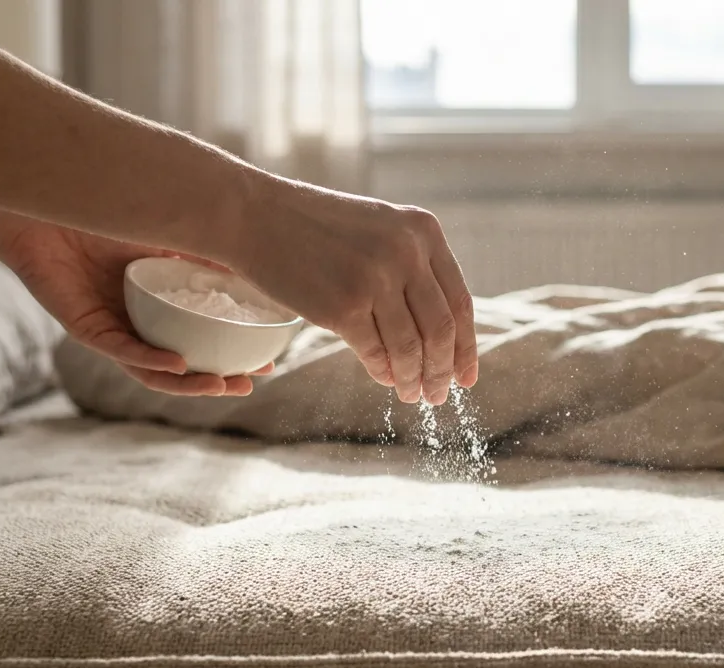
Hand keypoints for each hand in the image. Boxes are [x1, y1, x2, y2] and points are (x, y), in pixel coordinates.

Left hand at [0, 224, 272, 395]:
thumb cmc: (105, 215)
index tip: (268, 363)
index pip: (202, 341)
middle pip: (182, 366)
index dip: (234, 356)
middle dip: (217, 381)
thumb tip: (260, 263)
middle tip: (249, 385)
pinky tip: (178, 363)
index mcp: (158, 307)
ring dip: (188, 383)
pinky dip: (151, 360)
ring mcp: (112, 329)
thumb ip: (209, 250)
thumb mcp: (172, 233)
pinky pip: (122, 351)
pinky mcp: (86, 328)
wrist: (49, 204)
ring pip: (152, 371)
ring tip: (220, 385)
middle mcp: (137, 324)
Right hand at [228, 179, 477, 405]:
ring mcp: (376, 279)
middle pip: (442, 330)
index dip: (467, 346)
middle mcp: (407, 253)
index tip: (467, 377)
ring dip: (413, 378)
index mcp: (424, 231)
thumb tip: (440, 338)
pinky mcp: (343, 306)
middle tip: (439, 395)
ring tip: (412, 395)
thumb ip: (413, 268)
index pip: (460, 302)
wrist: (255, 215)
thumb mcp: (380, 229)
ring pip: (411, 347)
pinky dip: (383, 372)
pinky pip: (375, 351)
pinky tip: (384, 379)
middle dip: (443, 371)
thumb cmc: (315, 227)